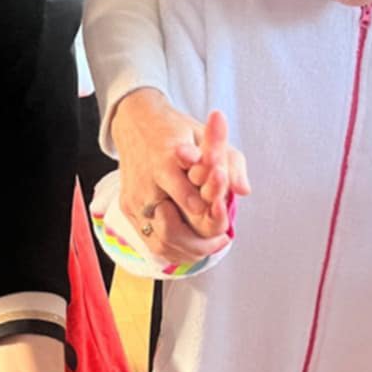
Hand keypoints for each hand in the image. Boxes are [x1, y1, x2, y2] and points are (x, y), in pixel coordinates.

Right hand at [112, 89, 249, 259]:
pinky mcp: (127, 208)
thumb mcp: (209, 137)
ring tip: (210, 246)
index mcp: (165, 160)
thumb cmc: (176, 130)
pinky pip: (149, 241)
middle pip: (173, 229)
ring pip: (161, 241)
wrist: (135, 122)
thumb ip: (230, 162)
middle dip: (201, 241)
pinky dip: (172, 249)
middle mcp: (146, 183)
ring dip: (188, 249)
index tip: (225, 223)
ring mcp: (135, 199)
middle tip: (222, 239)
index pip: (188, 199)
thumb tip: (244, 190)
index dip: (210, 215)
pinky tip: (189, 247)